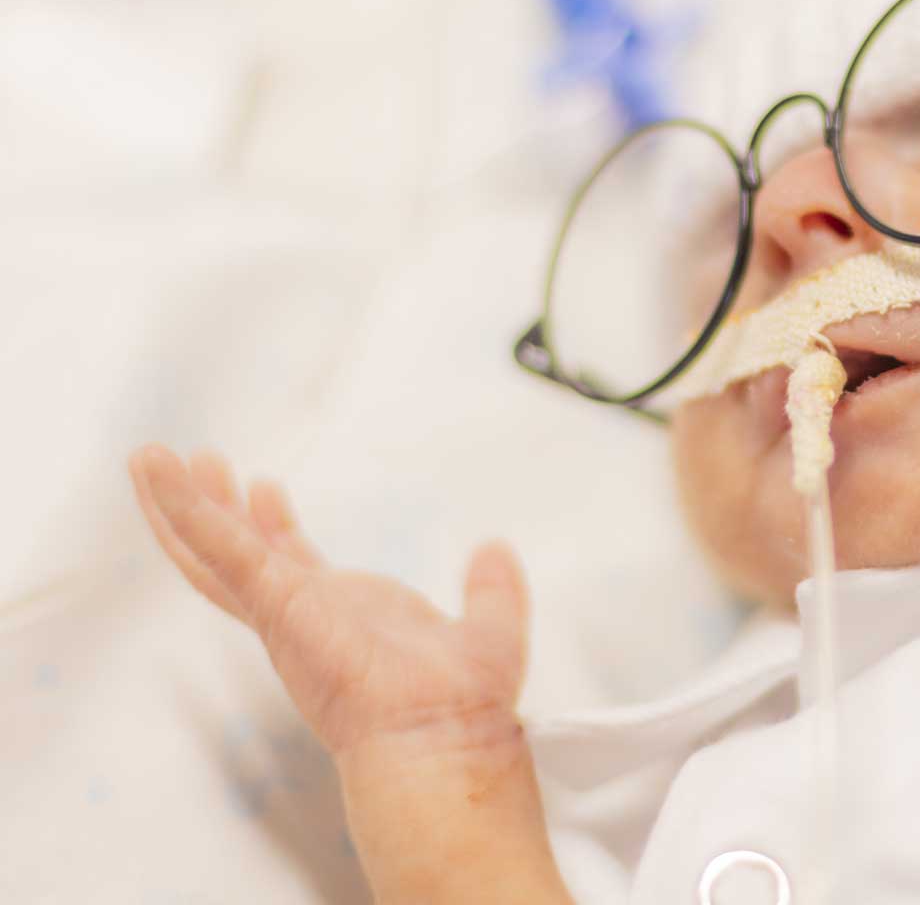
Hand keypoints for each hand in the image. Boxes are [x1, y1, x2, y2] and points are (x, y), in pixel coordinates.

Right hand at [128, 444, 531, 759]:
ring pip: (212, 550)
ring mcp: (280, 611)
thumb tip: (495, 550)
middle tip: (199, 462)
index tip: (266, 487)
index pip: (291, 566)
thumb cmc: (459, 706)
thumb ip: (491, 590)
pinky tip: (158, 471)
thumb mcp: (485, 629)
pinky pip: (219, 548)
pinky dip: (184, 509)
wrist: (441, 737)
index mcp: (340, 619)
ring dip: (181, 504)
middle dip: (216, 508)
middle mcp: (301, 616)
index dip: (274, 525)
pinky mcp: (274, 603)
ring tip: (149, 458)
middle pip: (239, 554)